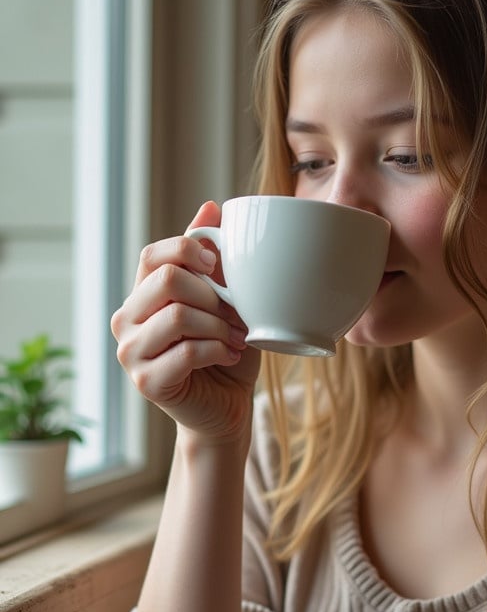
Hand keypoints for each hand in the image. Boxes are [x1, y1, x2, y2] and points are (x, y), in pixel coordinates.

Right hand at [111, 200, 260, 440]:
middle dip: (213, 295)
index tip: (219, 267)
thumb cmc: (226, 350)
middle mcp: (126, 319)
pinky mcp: (145, 381)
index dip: (191, 251)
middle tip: (234, 315)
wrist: (227, 406)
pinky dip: (217, 350)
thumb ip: (212, 258)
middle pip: (168, 280)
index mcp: (142, 294)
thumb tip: (210, 205)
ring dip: (219, 326)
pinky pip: (188, 350)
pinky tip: (227, 355)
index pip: (154, 253)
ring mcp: (130, 351)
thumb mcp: (225, 298)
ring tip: (234, 339)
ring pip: (179, 316)